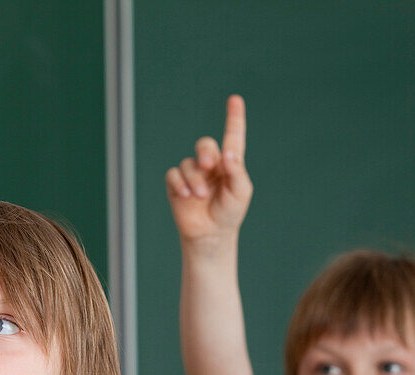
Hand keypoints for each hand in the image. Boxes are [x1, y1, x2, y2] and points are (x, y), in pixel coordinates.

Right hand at [165, 94, 252, 248]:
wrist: (211, 235)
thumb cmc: (229, 213)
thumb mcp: (241, 192)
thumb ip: (236, 171)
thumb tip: (227, 153)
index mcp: (229, 163)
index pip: (232, 137)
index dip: (233, 118)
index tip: (235, 99)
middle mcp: (210, 165)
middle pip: (204, 145)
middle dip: (205, 152)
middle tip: (209, 166)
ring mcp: (193, 174)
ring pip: (188, 164)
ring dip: (195, 180)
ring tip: (200, 197)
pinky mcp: (177, 185)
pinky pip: (173, 175)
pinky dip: (180, 184)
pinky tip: (187, 196)